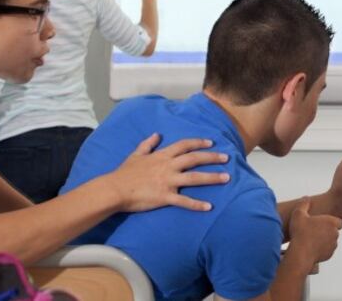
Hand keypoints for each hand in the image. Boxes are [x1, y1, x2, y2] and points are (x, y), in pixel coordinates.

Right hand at [107, 133, 229, 211]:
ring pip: (195, 178)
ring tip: (226, 178)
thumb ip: (148, 144)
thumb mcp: (136, 154)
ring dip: (212, 177)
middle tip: (226, 158)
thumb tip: (157, 134)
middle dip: (212, 157)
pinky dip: (197, 204)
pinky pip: (184, 201)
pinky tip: (209, 207)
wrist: (114, 189)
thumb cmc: (124, 173)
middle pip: (195, 159)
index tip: (211, 143)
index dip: (198, 143)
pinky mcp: (165, 196)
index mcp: (162, 156)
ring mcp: (168, 181)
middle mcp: (168, 166)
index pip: (184, 145)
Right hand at [288, 198, 341, 266]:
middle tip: (314, 230)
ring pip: (331, 241)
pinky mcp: (329, 255)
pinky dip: (322, 249)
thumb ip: (303, 204)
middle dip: (327, 231)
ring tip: (312, 239)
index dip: (331, 222)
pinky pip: (327, 251)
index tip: (321, 223)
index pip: (338, 221)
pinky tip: (311, 247)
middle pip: (334, 231)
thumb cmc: (300, 232)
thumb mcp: (298, 214)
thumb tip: (306, 198)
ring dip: (325, 240)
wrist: (301, 253)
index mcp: (331, 222)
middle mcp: (335, 234)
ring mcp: (333, 245)